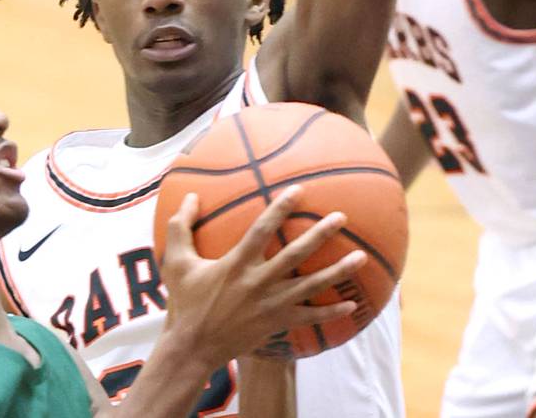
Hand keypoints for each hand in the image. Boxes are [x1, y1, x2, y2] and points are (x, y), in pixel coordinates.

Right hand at [160, 185, 365, 365]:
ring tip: (361, 257)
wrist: (193, 346)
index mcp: (236, 263)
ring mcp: (271, 304)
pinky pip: (310, 317)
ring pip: (311, 285)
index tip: (298, 190)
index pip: (262, 229)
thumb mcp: (174, 262)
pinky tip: (352, 304)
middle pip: (296, 254)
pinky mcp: (277, 323)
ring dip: (338, 271)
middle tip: (341, 216)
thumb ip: (180, 226)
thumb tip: (190, 196)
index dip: (280, 208)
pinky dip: (332, 312)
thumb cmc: (184, 300)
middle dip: (320, 234)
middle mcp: (258, 282)